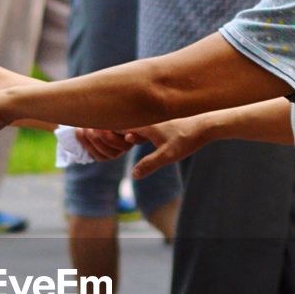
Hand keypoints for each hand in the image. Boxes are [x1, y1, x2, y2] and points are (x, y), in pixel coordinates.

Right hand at [79, 116, 210, 178]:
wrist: (206, 125)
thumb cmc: (188, 138)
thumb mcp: (169, 155)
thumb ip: (150, 164)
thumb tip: (134, 175)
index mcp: (143, 123)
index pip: (115, 124)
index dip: (101, 131)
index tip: (88, 133)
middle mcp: (144, 118)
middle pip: (117, 122)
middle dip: (105, 130)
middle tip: (89, 135)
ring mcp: (150, 119)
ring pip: (127, 123)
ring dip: (117, 131)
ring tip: (103, 135)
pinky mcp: (156, 122)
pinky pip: (136, 125)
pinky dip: (129, 131)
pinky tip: (128, 139)